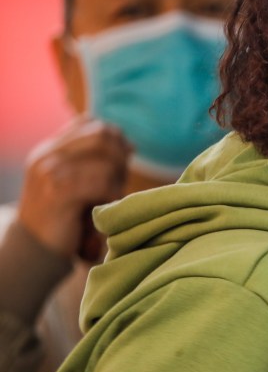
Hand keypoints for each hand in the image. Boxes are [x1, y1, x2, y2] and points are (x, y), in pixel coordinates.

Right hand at [15, 116, 131, 259]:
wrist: (35, 248)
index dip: (114, 138)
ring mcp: (49, 172)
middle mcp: (47, 155)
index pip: (91, 123)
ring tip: (113, 195)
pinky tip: (108, 205)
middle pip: (102, 135)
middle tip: (120, 179)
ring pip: (105, 160)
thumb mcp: (74, 180)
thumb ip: (94, 159)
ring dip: (118, 178)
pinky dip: (112, 193)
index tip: (121, 160)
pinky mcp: (57, 192)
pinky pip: (101, 182)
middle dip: (119, 156)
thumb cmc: (63, 214)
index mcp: (50, 148)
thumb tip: (129, 144)